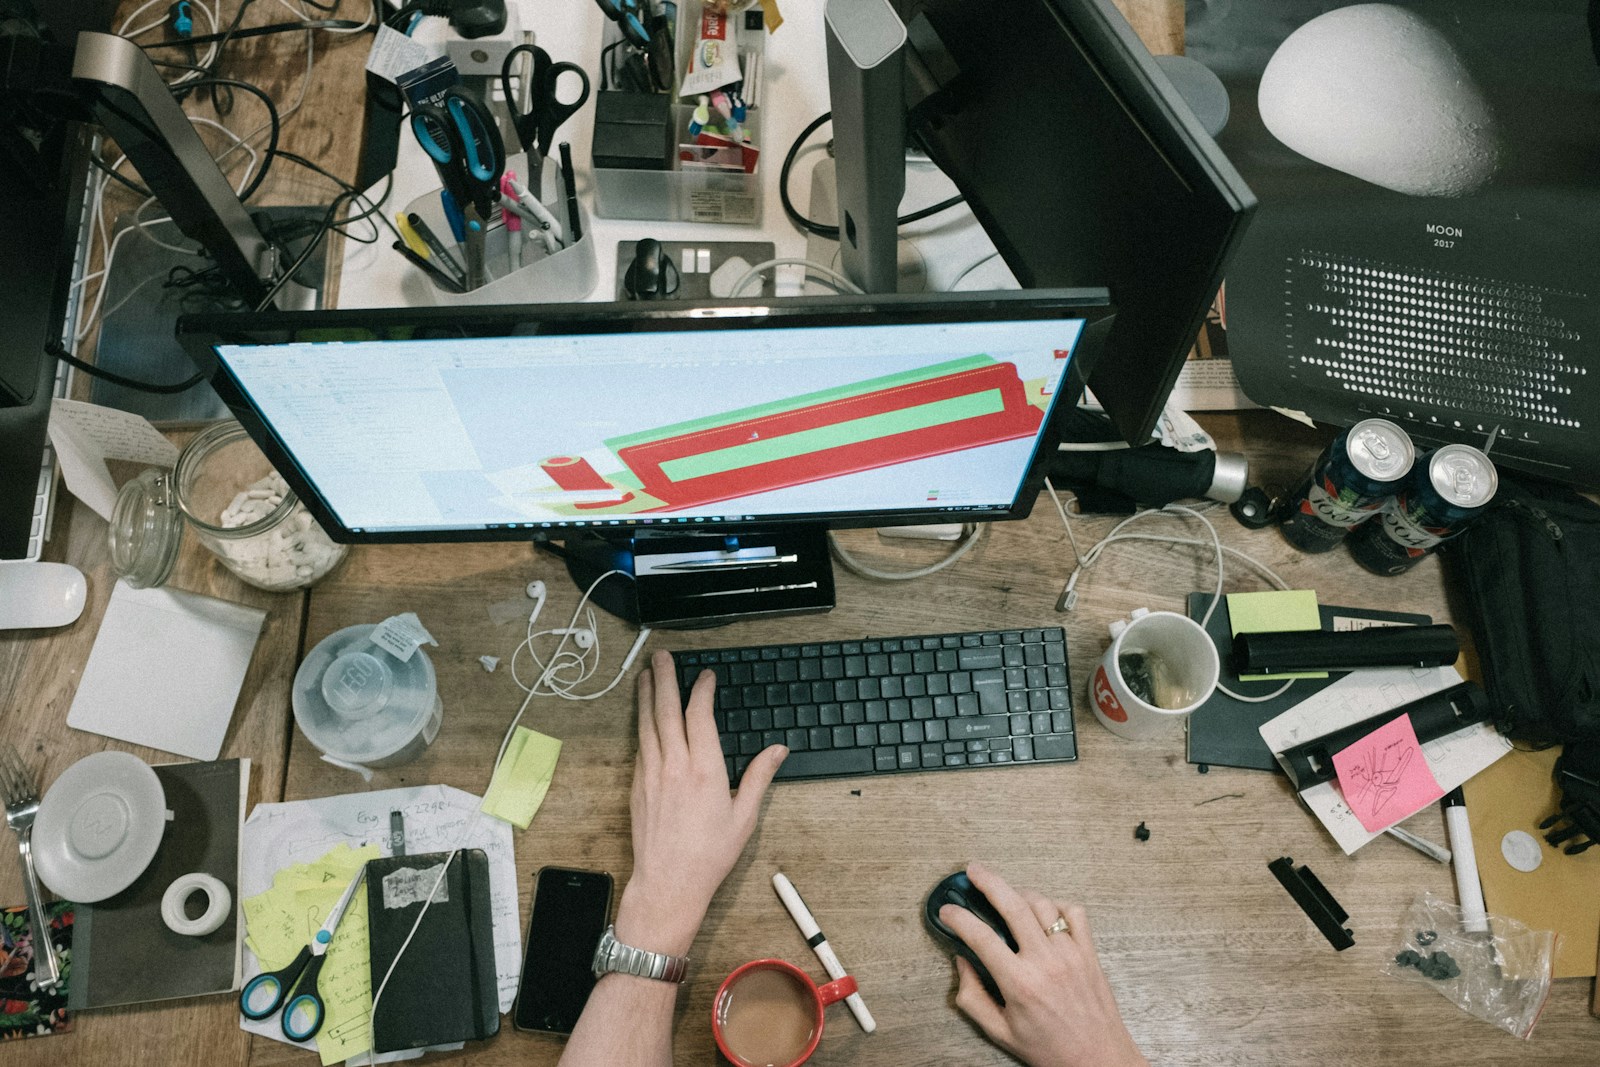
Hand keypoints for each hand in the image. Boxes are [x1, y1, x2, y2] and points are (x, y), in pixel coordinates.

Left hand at [616, 651, 786, 954]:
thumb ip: (760, 777)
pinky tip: (643, 716)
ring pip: (647, 724)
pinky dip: (641, 724)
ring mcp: (652, 775)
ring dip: (646, 696)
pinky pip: (639, 745)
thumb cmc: (708, 855)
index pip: (699, 716)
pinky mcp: (637, 786)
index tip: (706, 676)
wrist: (668, 883)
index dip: (702, 690)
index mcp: (705, 771)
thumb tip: (778, 750)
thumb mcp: (744, 817)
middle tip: (661, 656)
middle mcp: (675, 767)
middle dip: (664, 679)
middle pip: (666, 711)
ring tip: (646, 674)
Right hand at [940, 862, 1145, 1066]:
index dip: (959, 918)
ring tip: (1007, 894)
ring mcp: (1070, 953)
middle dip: (988, 881)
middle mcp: (1045, 962)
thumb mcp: (1001, 1032)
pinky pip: (1074, 913)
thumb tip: (961, 963)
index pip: (981, 937)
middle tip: (974, 871)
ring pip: (1042, 904)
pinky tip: (1044, 911)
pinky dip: (1056, 905)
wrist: (1099, 1059)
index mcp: (1019, 983)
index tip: (948, 911)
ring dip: (1020, 893)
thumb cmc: (1051, 1049)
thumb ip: (973, 998)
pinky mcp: (1089, 952)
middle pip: (1013, 905)